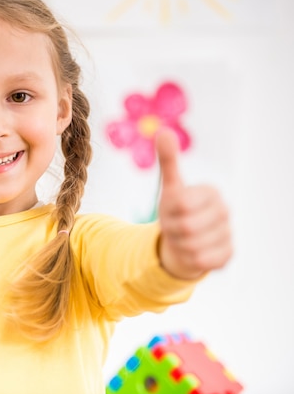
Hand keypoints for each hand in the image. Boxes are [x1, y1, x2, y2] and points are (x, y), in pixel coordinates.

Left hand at [156, 130, 232, 279]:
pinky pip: (201, 261)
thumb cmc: (175, 210)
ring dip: (179, 245)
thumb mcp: (170, 186)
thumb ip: (168, 161)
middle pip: (186, 227)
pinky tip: (192, 251)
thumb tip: (163, 132)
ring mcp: (229, 233)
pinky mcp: (228, 255)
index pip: (182, 204)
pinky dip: (189, 259)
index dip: (169, 211)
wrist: (183, 239)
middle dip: (172, 229)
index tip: (172, 210)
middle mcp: (225, 211)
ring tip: (182, 238)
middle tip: (174, 226)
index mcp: (211, 191)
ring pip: (192, 246)